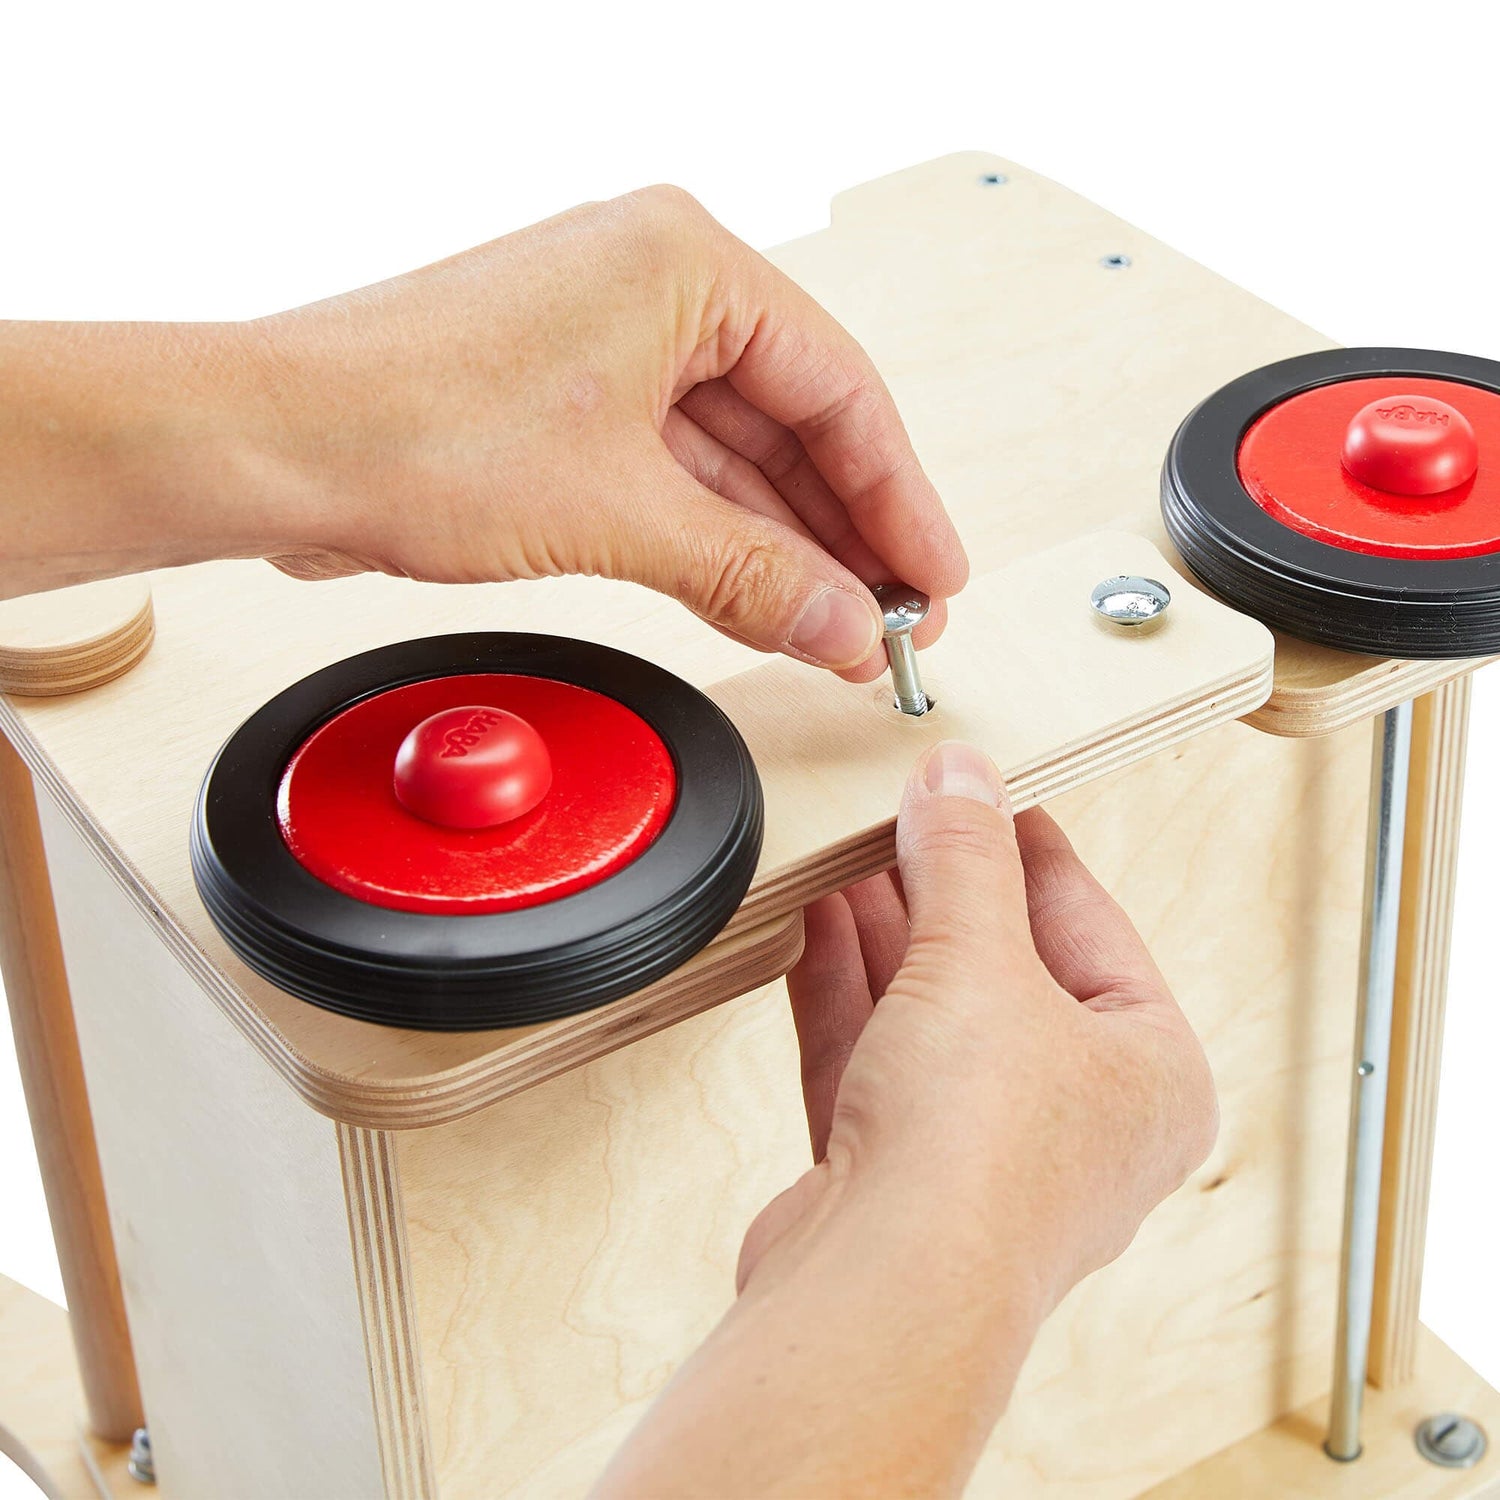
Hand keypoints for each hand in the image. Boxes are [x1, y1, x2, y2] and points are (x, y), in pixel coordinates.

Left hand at [245, 188, 966, 677]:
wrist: (269, 446)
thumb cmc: (411, 427)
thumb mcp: (620, 513)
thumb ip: (752, 574)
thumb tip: (843, 627)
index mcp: (684, 263)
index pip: (839, 389)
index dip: (898, 497)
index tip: (933, 576)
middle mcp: (651, 290)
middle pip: (793, 423)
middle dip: (845, 531)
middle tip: (895, 618)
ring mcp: (605, 350)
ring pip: (734, 460)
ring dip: (785, 547)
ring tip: (839, 629)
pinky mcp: (566, 409)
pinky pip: (674, 480)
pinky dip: (718, 543)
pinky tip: (764, 601)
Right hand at [597, 742, 1216, 1498]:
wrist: (881, 1297)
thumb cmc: (978, 1161)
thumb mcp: (980, 960)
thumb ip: (967, 857)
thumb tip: (960, 776)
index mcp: (1151, 1074)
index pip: (1091, 925)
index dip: (1027, 845)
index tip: (978, 789)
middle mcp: (1077, 1118)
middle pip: (1004, 966)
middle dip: (942, 886)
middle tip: (898, 813)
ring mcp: (982, 1151)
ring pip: (930, 1010)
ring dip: (885, 929)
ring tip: (846, 850)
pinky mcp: (896, 1175)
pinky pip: (874, 1053)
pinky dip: (845, 986)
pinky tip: (814, 921)